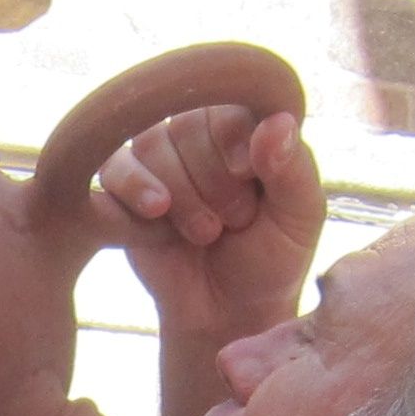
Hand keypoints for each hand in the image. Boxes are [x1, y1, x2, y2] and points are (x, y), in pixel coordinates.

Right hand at [91, 104, 324, 343]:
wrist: (225, 312)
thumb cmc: (271, 259)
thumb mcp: (299, 217)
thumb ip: (293, 168)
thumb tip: (277, 121)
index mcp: (246, 126)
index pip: (230, 104)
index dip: (235, 142)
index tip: (250, 179)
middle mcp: (200, 130)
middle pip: (189, 123)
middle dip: (212, 180)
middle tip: (233, 221)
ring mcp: (159, 156)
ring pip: (153, 143)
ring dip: (181, 194)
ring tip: (205, 233)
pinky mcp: (123, 185)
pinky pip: (115, 167)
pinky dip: (136, 188)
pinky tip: (158, 212)